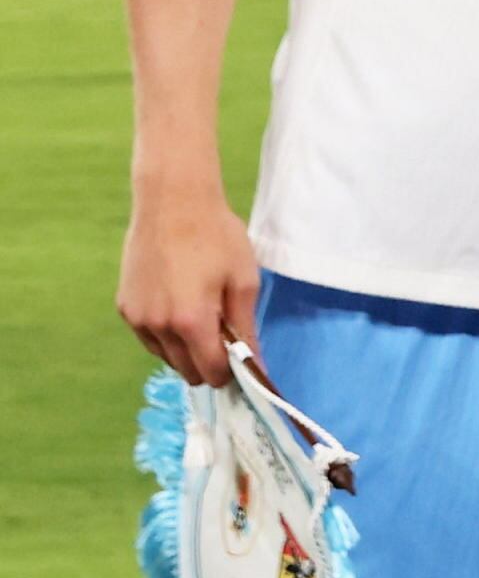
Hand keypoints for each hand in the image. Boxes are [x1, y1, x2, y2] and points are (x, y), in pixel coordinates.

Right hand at [119, 176, 257, 387]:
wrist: (172, 203)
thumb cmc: (216, 237)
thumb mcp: (243, 282)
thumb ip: (246, 329)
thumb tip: (255, 366)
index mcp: (191, 322)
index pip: (211, 372)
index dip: (231, 374)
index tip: (244, 366)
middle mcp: (158, 326)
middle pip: (187, 370)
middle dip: (210, 364)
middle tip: (227, 340)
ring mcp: (137, 317)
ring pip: (167, 357)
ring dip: (187, 351)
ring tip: (205, 318)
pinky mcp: (124, 307)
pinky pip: (150, 338)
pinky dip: (167, 337)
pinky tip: (182, 312)